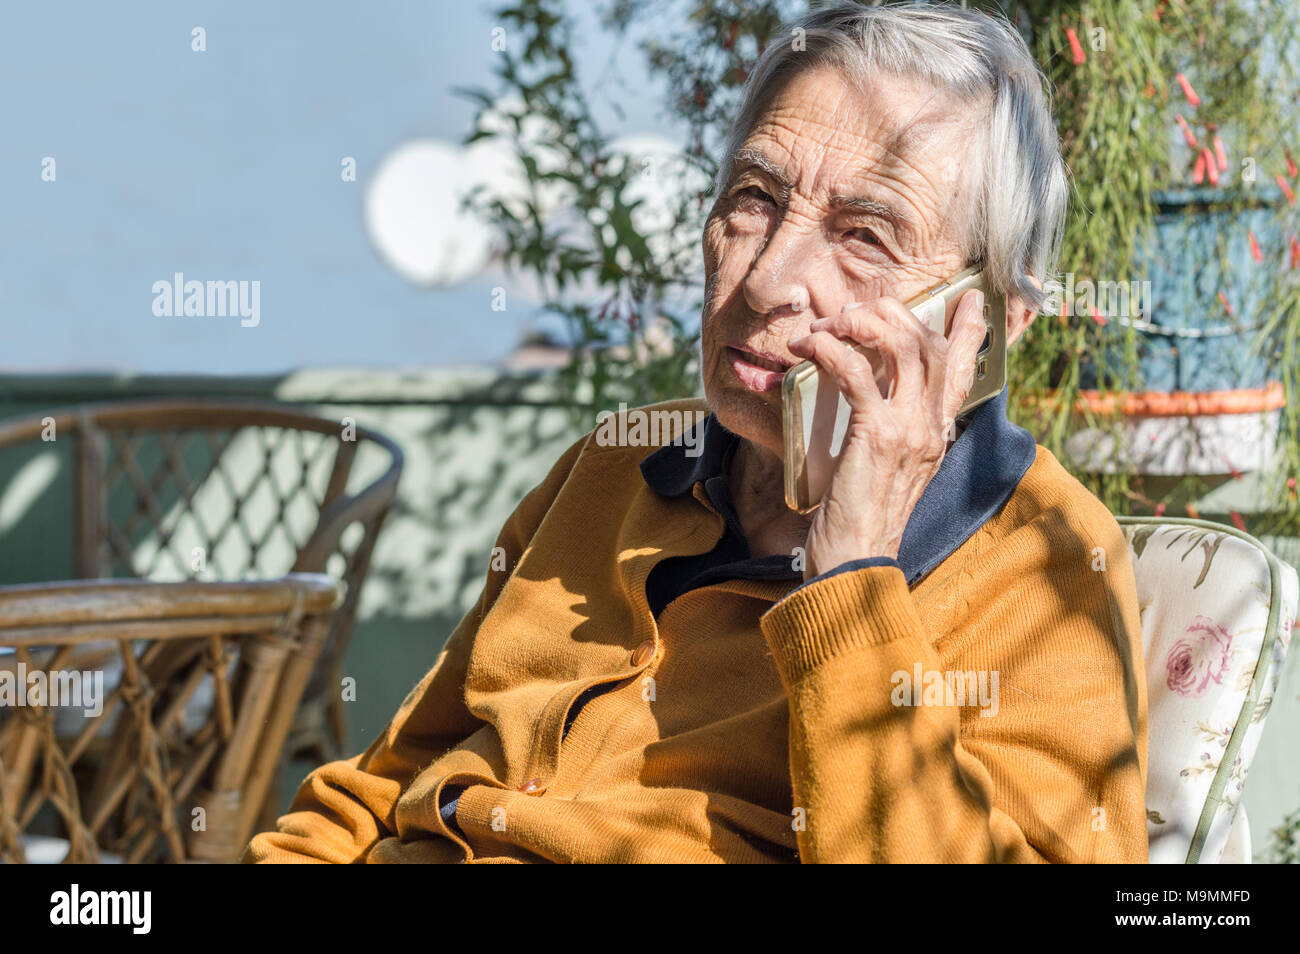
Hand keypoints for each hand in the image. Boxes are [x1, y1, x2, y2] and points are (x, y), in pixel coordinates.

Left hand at [786, 289, 987, 580]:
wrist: (854, 564)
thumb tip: (868, 398)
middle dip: (893, 314)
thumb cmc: (859, 522)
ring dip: (859, 324)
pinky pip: (856, 372)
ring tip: (826, 326)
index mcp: (936, 435)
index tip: (969, 300)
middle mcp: (930, 428)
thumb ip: (890, 435)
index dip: (969, 330)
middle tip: (855, 312)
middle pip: (931, 345)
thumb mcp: (886, 472)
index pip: (963, 371)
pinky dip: (831, 349)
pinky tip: (810, 347)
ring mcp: (908, 430)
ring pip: (902, 347)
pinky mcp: (876, 435)